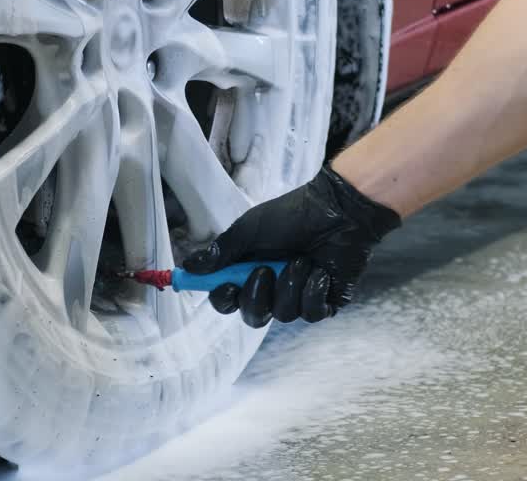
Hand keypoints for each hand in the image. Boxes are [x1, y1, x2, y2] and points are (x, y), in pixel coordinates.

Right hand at [183, 166, 400, 327]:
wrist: (338, 210)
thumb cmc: (292, 215)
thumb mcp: (250, 229)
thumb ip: (221, 251)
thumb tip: (188, 267)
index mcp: (249, 271)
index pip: (227, 299)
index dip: (223, 298)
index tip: (226, 286)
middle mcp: (272, 288)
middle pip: (253, 316)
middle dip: (256, 296)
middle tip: (264, 270)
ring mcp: (298, 296)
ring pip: (284, 314)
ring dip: (291, 284)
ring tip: (303, 259)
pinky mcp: (325, 301)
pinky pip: (311, 313)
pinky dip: (314, 291)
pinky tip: (321, 270)